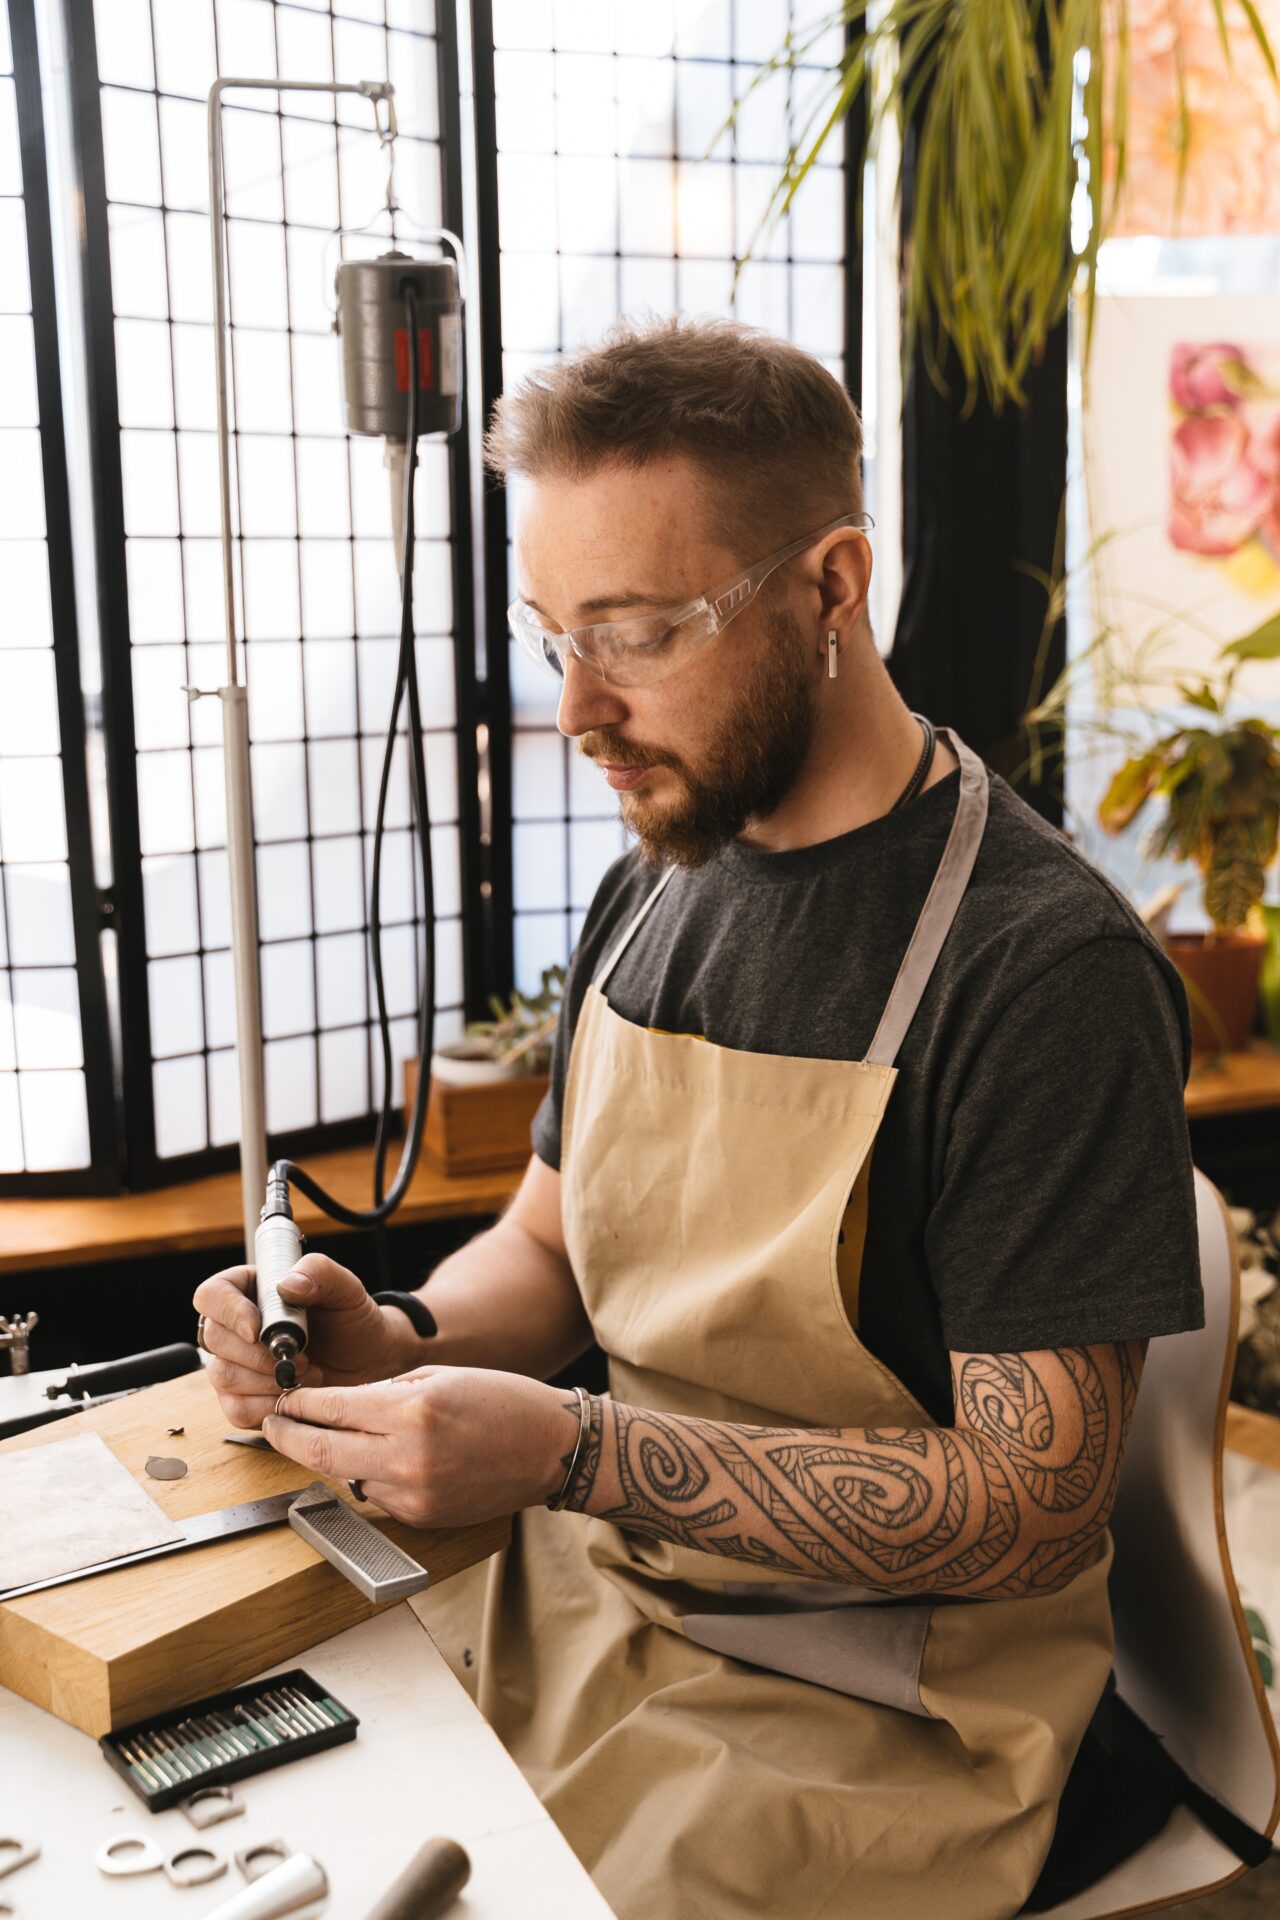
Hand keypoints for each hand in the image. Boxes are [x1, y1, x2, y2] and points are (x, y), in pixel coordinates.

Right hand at [193, 1254, 412, 1429]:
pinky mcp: (244, 1398)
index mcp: (249, 1291)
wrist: (368, 1358)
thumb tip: (287, 1285)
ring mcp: (236, 1365)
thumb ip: (319, 1272)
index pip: (211, 1296)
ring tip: (307, 1374)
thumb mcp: (344, 1287)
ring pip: (223, 1376)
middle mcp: (235, 1328)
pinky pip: (236, 1409)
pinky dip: (267, 1406)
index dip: (227, 1312)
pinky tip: (295, 1396)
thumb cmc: (351, 1318)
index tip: (257, 1328)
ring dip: (266, 1381)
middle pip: (215, 1340)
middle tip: (302, 1357)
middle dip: (258, 1354)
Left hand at [260, 1367, 581, 1529]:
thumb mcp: (437, 1377)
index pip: (330, 1410)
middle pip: (321, 1453)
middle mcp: (407, 1457)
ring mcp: (413, 1494)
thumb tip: (334, 1408)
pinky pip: (377, 1496)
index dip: (297, 1405)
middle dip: (289, 1437)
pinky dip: (370, 1477)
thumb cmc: (501, 1402)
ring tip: (332, 1439)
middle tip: (273, 1426)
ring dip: (332, 1458)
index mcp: (411, 1411)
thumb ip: (382, 1394)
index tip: (281, 1401)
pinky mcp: (421, 1518)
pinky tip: (385, 1460)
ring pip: (346, 1477)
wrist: (550, 1449)